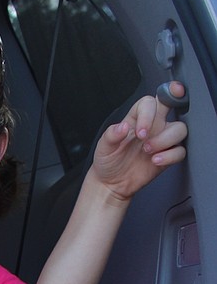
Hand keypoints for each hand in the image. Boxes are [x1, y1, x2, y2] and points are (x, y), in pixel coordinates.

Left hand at [92, 83, 186, 200]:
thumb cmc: (108, 160)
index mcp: (137, 117)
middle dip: (175, 101)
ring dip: (165, 140)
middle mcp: (153, 125)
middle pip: (172, 103)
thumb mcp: (103, 147)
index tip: (140, 133)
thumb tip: (122, 127)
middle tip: (156, 126)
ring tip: (148, 151)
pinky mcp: (168, 155)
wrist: (112, 183)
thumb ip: (111, 135)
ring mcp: (162, 139)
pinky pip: (180, 151)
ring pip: (180, 129)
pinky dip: (170, 156)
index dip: (148, 114)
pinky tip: (155, 161)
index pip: (149, 103)